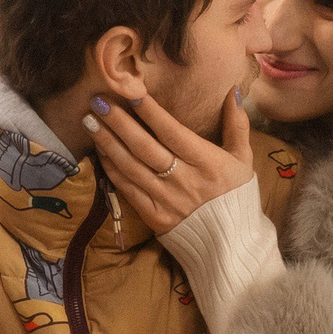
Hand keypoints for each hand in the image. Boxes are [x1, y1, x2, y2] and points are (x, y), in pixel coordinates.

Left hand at [86, 88, 253, 237]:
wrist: (232, 243)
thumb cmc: (236, 195)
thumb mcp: (243, 159)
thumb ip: (237, 125)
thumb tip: (234, 90)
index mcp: (206, 163)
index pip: (172, 133)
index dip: (150, 112)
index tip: (130, 91)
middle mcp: (183, 180)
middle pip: (144, 148)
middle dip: (119, 122)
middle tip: (98, 101)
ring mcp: (166, 199)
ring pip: (130, 167)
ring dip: (107, 143)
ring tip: (89, 121)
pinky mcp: (154, 216)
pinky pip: (127, 189)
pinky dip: (111, 168)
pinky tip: (99, 151)